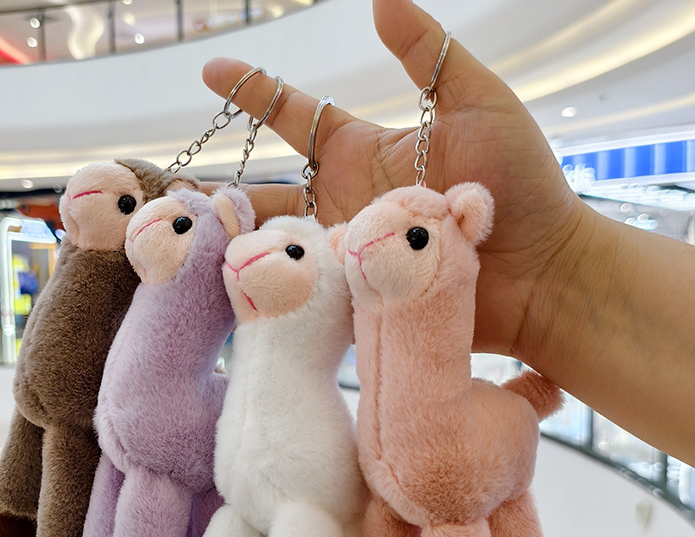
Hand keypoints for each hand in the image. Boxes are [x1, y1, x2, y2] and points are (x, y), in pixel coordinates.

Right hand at [201, 0, 586, 359]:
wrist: (545, 274)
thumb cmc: (521, 187)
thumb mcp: (479, 104)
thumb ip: (430, 56)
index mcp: (366, 155)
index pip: (297, 118)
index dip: (254, 92)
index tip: (209, 68)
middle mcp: (347, 205)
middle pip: (270, 192)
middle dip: (222, 188)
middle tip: (171, 184)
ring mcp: (349, 255)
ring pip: (278, 246)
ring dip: (235, 241)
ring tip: (186, 237)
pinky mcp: (357, 301)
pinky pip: (305, 292)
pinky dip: (270, 286)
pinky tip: (230, 285)